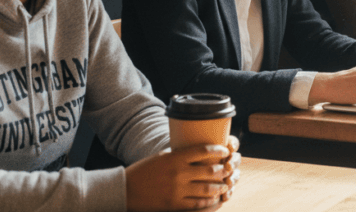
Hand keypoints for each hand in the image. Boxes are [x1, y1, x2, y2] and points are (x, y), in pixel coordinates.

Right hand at [125, 136, 239, 210]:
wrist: (126, 189)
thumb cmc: (144, 170)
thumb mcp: (162, 156)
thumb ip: (180, 155)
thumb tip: (200, 152)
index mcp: (175, 158)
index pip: (204, 151)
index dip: (219, 151)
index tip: (225, 150)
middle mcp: (178, 173)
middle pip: (210, 170)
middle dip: (223, 169)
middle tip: (229, 168)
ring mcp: (177, 190)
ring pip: (207, 188)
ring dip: (220, 186)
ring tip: (225, 185)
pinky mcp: (174, 204)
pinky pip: (197, 203)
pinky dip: (209, 201)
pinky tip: (214, 198)